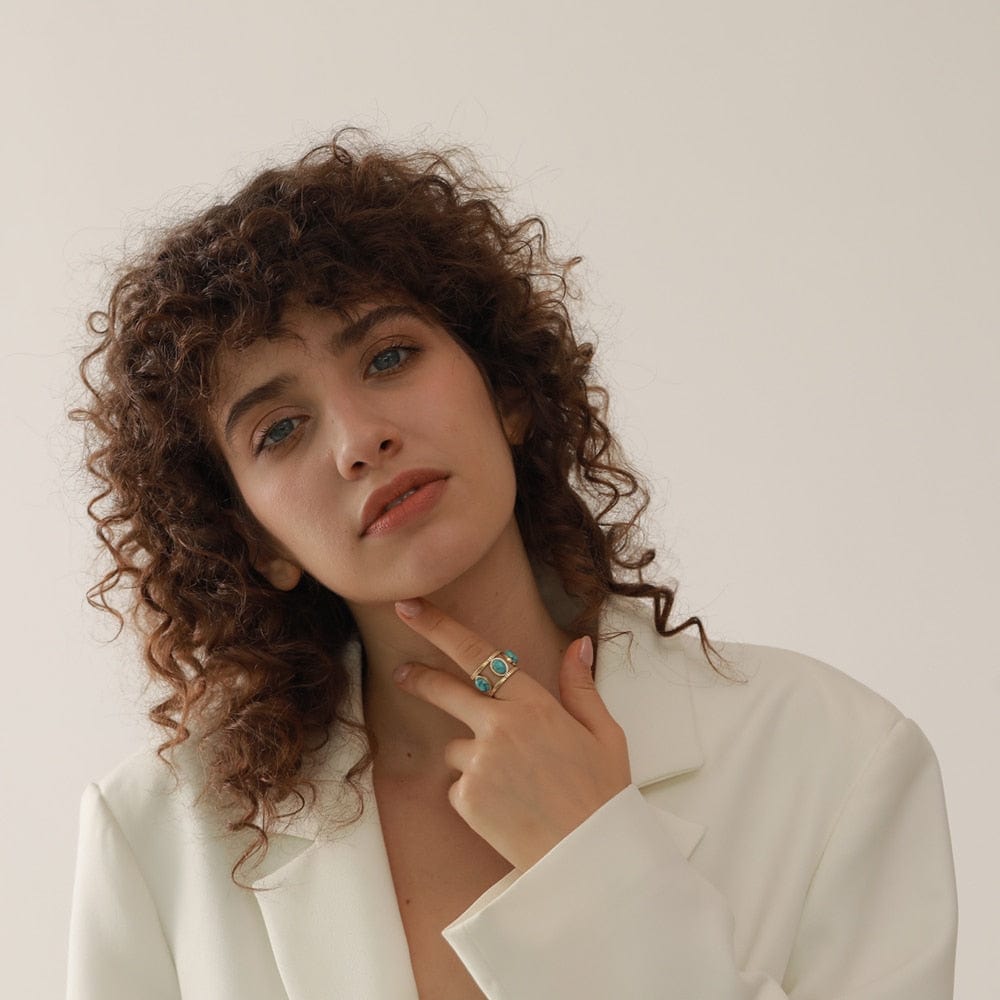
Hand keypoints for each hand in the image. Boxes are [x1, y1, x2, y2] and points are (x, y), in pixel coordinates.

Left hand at [392, 598, 631, 870]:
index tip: (408, 607)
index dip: (438, 627)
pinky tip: (507, 808)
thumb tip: (578, 643)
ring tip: (514, 786)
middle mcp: (501, 726)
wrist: (588, 859)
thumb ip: (581, 686)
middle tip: (402, 673)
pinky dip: (475, 793)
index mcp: (535, 704)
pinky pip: (459, 784)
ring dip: (473, 757)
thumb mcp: (604, 734)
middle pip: (445, 690)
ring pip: (456, 746)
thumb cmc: (601, 794)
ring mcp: (479, 762)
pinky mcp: (466, 796)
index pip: (478, 654)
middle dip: (419, 678)